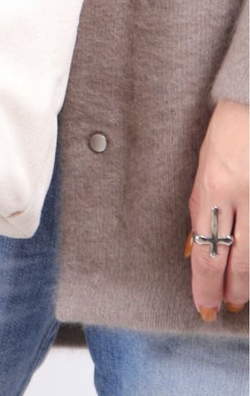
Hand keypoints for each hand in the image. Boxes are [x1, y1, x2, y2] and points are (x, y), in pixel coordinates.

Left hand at [186, 99, 248, 319]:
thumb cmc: (225, 129)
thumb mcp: (202, 165)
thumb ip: (199, 204)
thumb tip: (193, 244)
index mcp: (214, 185)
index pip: (207, 250)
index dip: (205, 284)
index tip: (203, 305)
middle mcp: (243, 196)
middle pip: (238, 260)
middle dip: (230, 290)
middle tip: (224, 308)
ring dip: (249, 280)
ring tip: (241, 296)